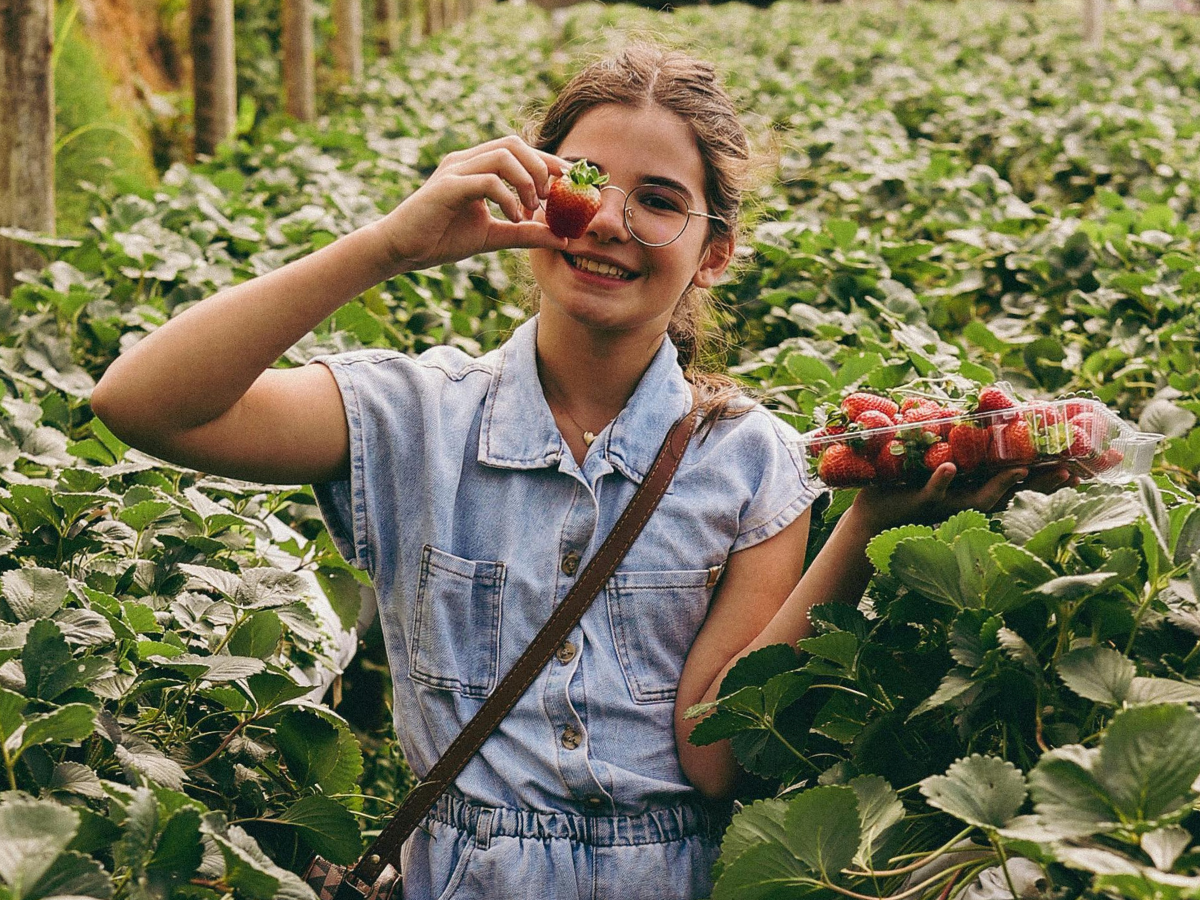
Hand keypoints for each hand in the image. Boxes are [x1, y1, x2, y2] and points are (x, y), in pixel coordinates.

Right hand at [375, 135, 570, 271]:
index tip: (571, 183)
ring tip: (532, 209)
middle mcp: (466, 160)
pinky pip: (487, 180)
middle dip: (541, 167)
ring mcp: (455, 170)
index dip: (549, 161)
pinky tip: (514, 217)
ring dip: (527, 181)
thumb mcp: (494, 236)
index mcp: (477, 166)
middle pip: (514, 143)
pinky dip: (508, 197)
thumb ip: (526, 233)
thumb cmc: (442, 238)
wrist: (402, 250)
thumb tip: (563, 237)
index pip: (520, 150)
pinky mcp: (447, 187)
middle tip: (551, 198)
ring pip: (503, 155)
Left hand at [852, 463, 1078, 533]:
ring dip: (1001, 484)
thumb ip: (967, 444)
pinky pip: (932, 491)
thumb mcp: (945, 460)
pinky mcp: (920, 501)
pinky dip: (941, 481)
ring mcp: (947, 502)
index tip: (1080, 469)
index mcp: (978, 487)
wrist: (876, 511)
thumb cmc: (912, 482)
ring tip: (1020, 471)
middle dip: (1042, 484)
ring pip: (980, 497)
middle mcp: (968, 499)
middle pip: (1014, 493)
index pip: (1021, 483)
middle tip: (1070, 473)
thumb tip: (985, 411)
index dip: (1050, 478)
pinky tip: (950, 469)